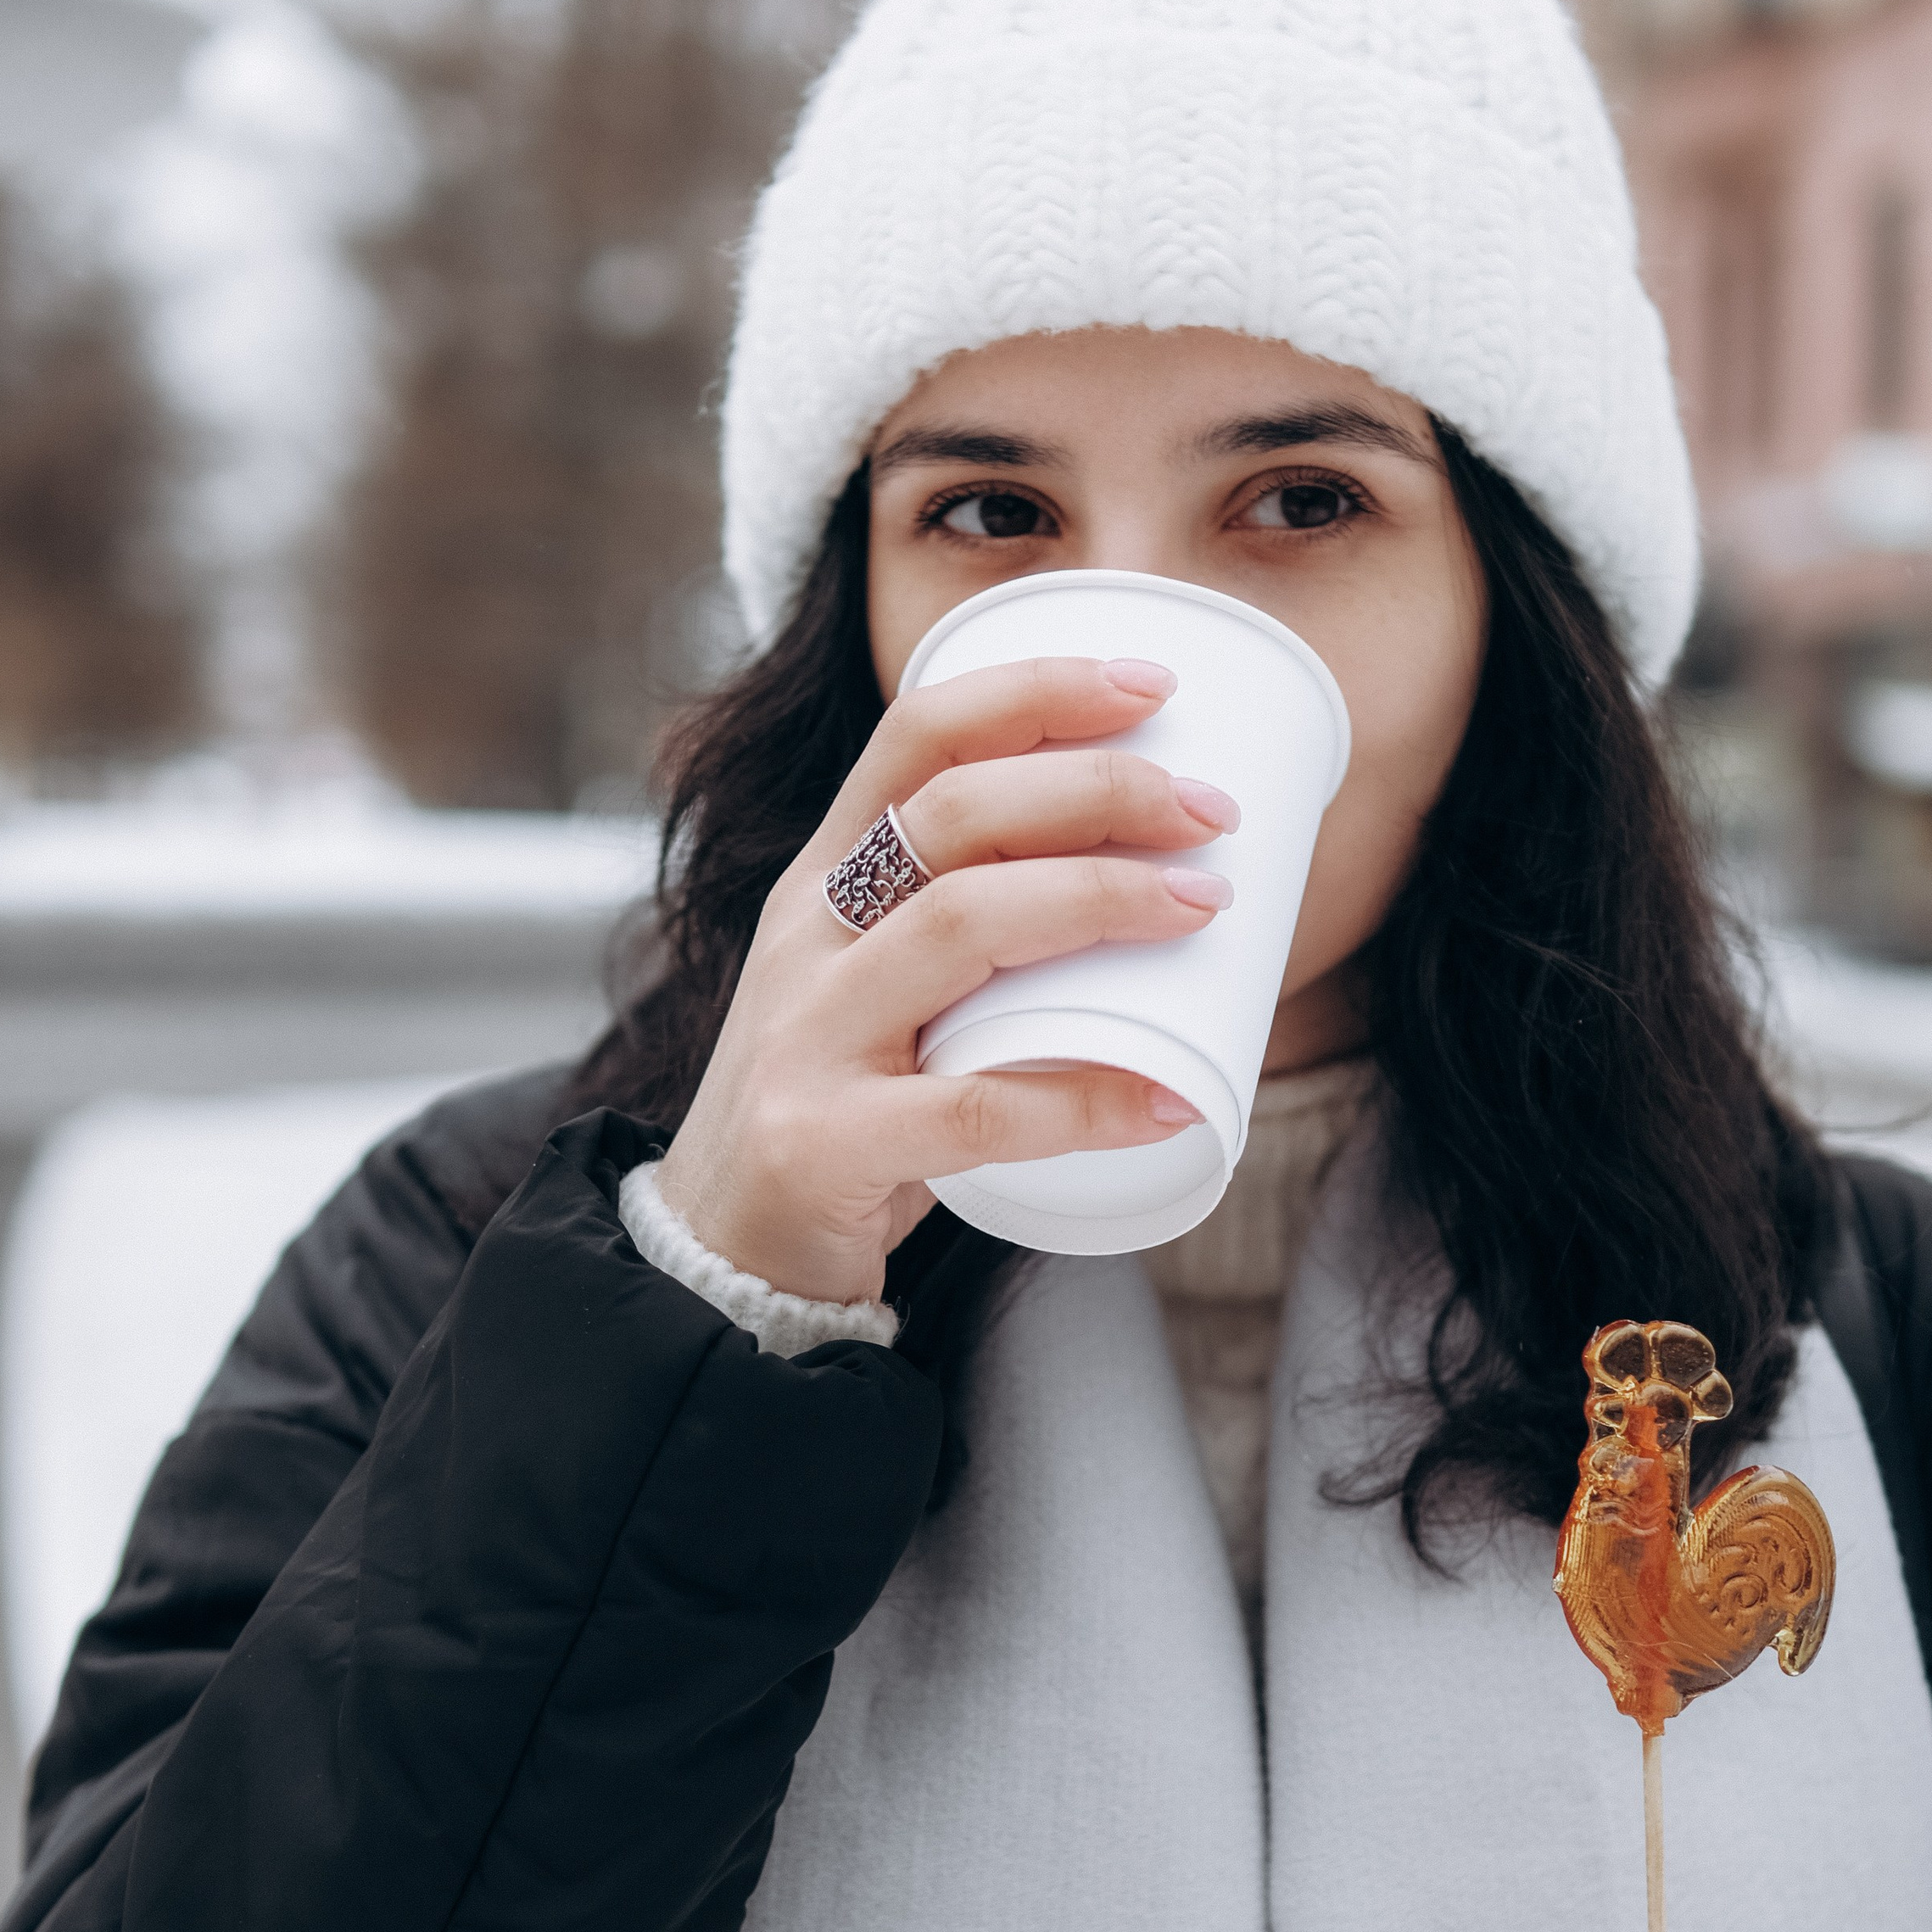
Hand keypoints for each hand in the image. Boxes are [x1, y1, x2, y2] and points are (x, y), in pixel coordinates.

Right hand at [654, 655, 1236, 1305]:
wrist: (721, 1249)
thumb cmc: (841, 1104)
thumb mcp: (876, 984)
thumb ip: (967, 923)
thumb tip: (1152, 868)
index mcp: (824, 878)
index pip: (917, 736)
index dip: (1036, 690)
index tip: (1152, 682)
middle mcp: (807, 936)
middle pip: (953, 815)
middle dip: (1095, 789)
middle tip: (1210, 811)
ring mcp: (807, 1036)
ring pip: (961, 927)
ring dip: (1099, 899)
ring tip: (1203, 906)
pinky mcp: (823, 1141)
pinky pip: (974, 1111)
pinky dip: (1083, 1103)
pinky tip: (1165, 1101)